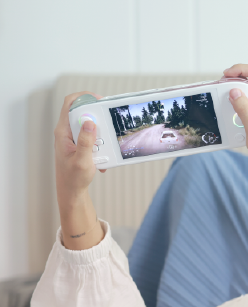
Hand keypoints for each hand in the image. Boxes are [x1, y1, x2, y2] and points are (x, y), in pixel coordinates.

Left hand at [55, 92, 104, 208]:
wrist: (71, 191)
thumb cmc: (74, 178)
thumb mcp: (82, 160)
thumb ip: (85, 141)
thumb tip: (89, 122)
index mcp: (63, 132)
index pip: (70, 104)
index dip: (84, 97)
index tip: (99, 100)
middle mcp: (66, 132)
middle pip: (82, 112)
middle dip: (97, 118)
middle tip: (107, 126)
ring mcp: (72, 138)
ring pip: (89, 126)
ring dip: (100, 135)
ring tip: (104, 148)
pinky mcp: (79, 144)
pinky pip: (91, 137)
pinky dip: (100, 145)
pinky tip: (102, 159)